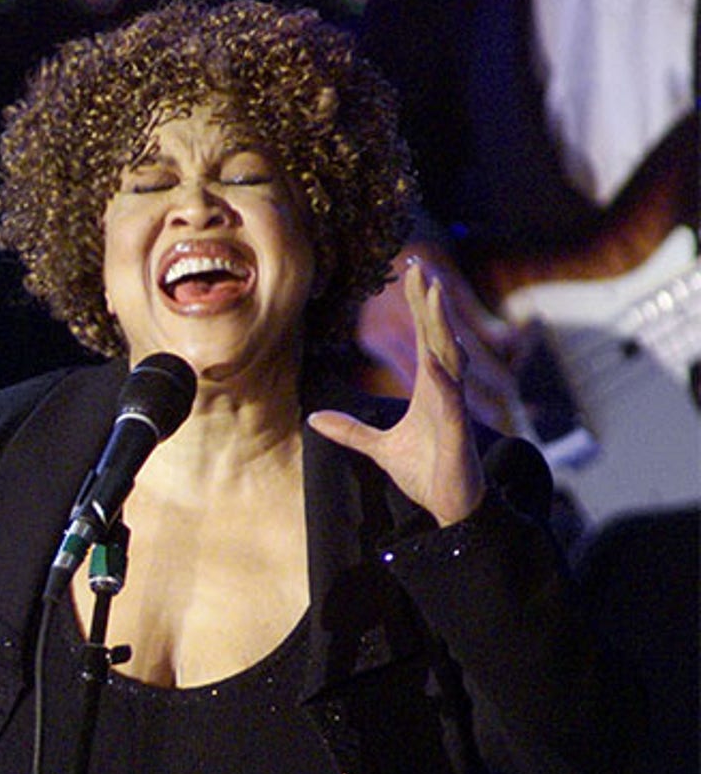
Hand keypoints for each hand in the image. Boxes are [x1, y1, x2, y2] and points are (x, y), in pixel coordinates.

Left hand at [313, 259, 487, 525]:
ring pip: (450, 358)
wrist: (450, 507)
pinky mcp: (458, 432)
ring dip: (443, 326)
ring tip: (435, 295)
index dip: (420, 304)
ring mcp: (454, 408)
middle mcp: (445, 390)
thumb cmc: (426, 472)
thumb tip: (314, 419)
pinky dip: (445, 381)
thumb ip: (350, 430)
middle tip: (420, 266)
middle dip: (430, 301)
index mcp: (430, 388)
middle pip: (438, 335)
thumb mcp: (378, 447)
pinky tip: (436, 362)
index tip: (411, 272)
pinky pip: (452, 401)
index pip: (425, 335)